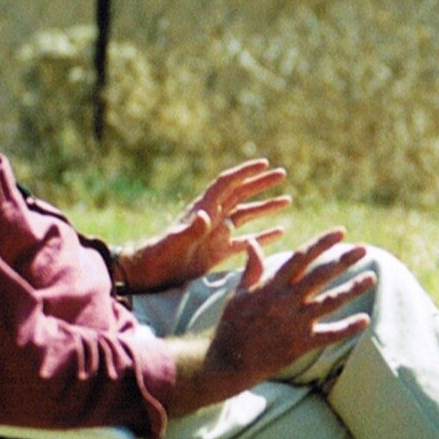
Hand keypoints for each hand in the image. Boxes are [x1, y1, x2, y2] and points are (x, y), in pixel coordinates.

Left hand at [119, 159, 293, 291]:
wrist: (151, 274)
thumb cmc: (160, 256)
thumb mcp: (176, 242)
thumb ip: (192, 229)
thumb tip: (205, 215)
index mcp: (204, 209)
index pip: (227, 184)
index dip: (245, 172)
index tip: (264, 164)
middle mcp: (213, 218)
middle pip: (241, 194)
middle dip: (261, 184)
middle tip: (282, 174)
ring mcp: (217, 234)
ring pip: (246, 216)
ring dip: (266, 207)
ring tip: (288, 200)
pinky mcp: (219, 252)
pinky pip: (246, 240)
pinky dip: (263, 236)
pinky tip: (279, 232)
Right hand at [200, 229, 374, 395]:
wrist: (227, 362)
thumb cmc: (232, 325)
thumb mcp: (239, 293)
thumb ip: (252, 268)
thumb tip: (253, 242)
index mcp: (271, 285)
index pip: (301, 257)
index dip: (322, 243)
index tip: (341, 232)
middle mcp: (286, 300)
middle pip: (321, 275)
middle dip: (344, 260)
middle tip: (364, 249)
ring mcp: (295, 322)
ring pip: (330, 301)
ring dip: (352, 289)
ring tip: (372, 278)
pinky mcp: (300, 343)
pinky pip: (329, 334)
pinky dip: (347, 328)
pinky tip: (364, 320)